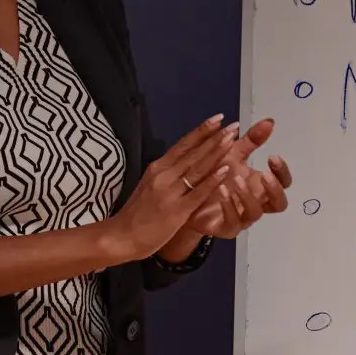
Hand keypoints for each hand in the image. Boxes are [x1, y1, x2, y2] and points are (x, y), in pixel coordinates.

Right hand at [109, 116, 240, 260]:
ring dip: (217, 152)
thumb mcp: (150, 185)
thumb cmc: (138, 213)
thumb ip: (168, 173)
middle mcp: (164, 175)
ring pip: (198, 168)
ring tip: (232, 139)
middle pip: (193, 153)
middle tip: (233, 125)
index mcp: (157, 168)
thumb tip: (186, 159)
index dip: (202, 131)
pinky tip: (225, 169)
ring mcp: (171, 192)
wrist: (122, 236)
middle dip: (215, 138)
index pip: (183, 145)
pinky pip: (198, 192)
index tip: (218, 118)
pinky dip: (213, 180)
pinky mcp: (178, 210)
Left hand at [185, 117, 291, 240]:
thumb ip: (252, 140)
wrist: (188, 196)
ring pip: (255, 213)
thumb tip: (270, 121)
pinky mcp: (226, 227)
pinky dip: (229, 206)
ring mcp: (242, 217)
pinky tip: (221, 190)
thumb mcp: (233, 154)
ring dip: (247, 196)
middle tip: (264, 174)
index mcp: (261, 185)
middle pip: (279, 203)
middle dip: (274, 189)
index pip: (283, 182)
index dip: (282, 172)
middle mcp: (256, 202)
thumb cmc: (215, 175)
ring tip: (235, 180)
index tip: (273, 156)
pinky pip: (233, 221)